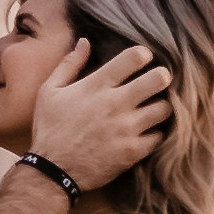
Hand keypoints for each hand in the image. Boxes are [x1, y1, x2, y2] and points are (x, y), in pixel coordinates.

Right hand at [28, 34, 172, 187]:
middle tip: (156, 82)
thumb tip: (85, 41)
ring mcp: (126, 129)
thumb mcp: (49, 92)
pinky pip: (160, 136)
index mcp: (96, 86)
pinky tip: (146, 131)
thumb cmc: (49, 129)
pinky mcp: (132, 151)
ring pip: (164, 108)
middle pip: (159, 79)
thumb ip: (69, 64)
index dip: (144, 55)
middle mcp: (115, 104)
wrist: (52, 172)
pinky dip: (155, 132)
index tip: (142, 61)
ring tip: (152, 108)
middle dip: (161, 77)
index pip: (135, 57)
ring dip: (161, 106)